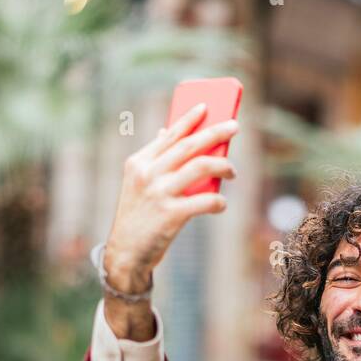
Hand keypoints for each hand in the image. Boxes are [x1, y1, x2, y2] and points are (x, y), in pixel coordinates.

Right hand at [103, 101, 238, 294]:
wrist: (126, 252)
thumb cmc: (138, 217)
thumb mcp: (138, 185)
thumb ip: (154, 160)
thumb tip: (166, 132)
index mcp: (139, 163)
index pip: (169, 135)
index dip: (189, 119)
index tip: (206, 107)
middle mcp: (148, 174)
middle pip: (189, 146)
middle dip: (215, 133)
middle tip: (234, 127)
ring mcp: (159, 193)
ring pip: (200, 167)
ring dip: (223, 165)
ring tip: (232, 171)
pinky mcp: (170, 215)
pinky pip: (205, 201)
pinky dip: (218, 202)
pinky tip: (221, 205)